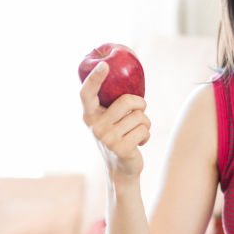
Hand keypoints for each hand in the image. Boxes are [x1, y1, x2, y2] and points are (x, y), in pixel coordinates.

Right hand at [80, 61, 150, 179]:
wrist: (122, 168)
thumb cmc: (120, 135)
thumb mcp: (111, 119)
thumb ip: (113, 102)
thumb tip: (124, 72)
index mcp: (89, 115)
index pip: (87, 93)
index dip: (94, 78)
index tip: (104, 65)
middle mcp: (94, 126)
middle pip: (126, 102)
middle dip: (140, 104)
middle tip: (140, 111)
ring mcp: (106, 138)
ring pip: (139, 117)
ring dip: (144, 123)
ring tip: (136, 132)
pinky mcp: (120, 148)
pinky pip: (143, 130)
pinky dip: (146, 135)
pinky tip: (138, 143)